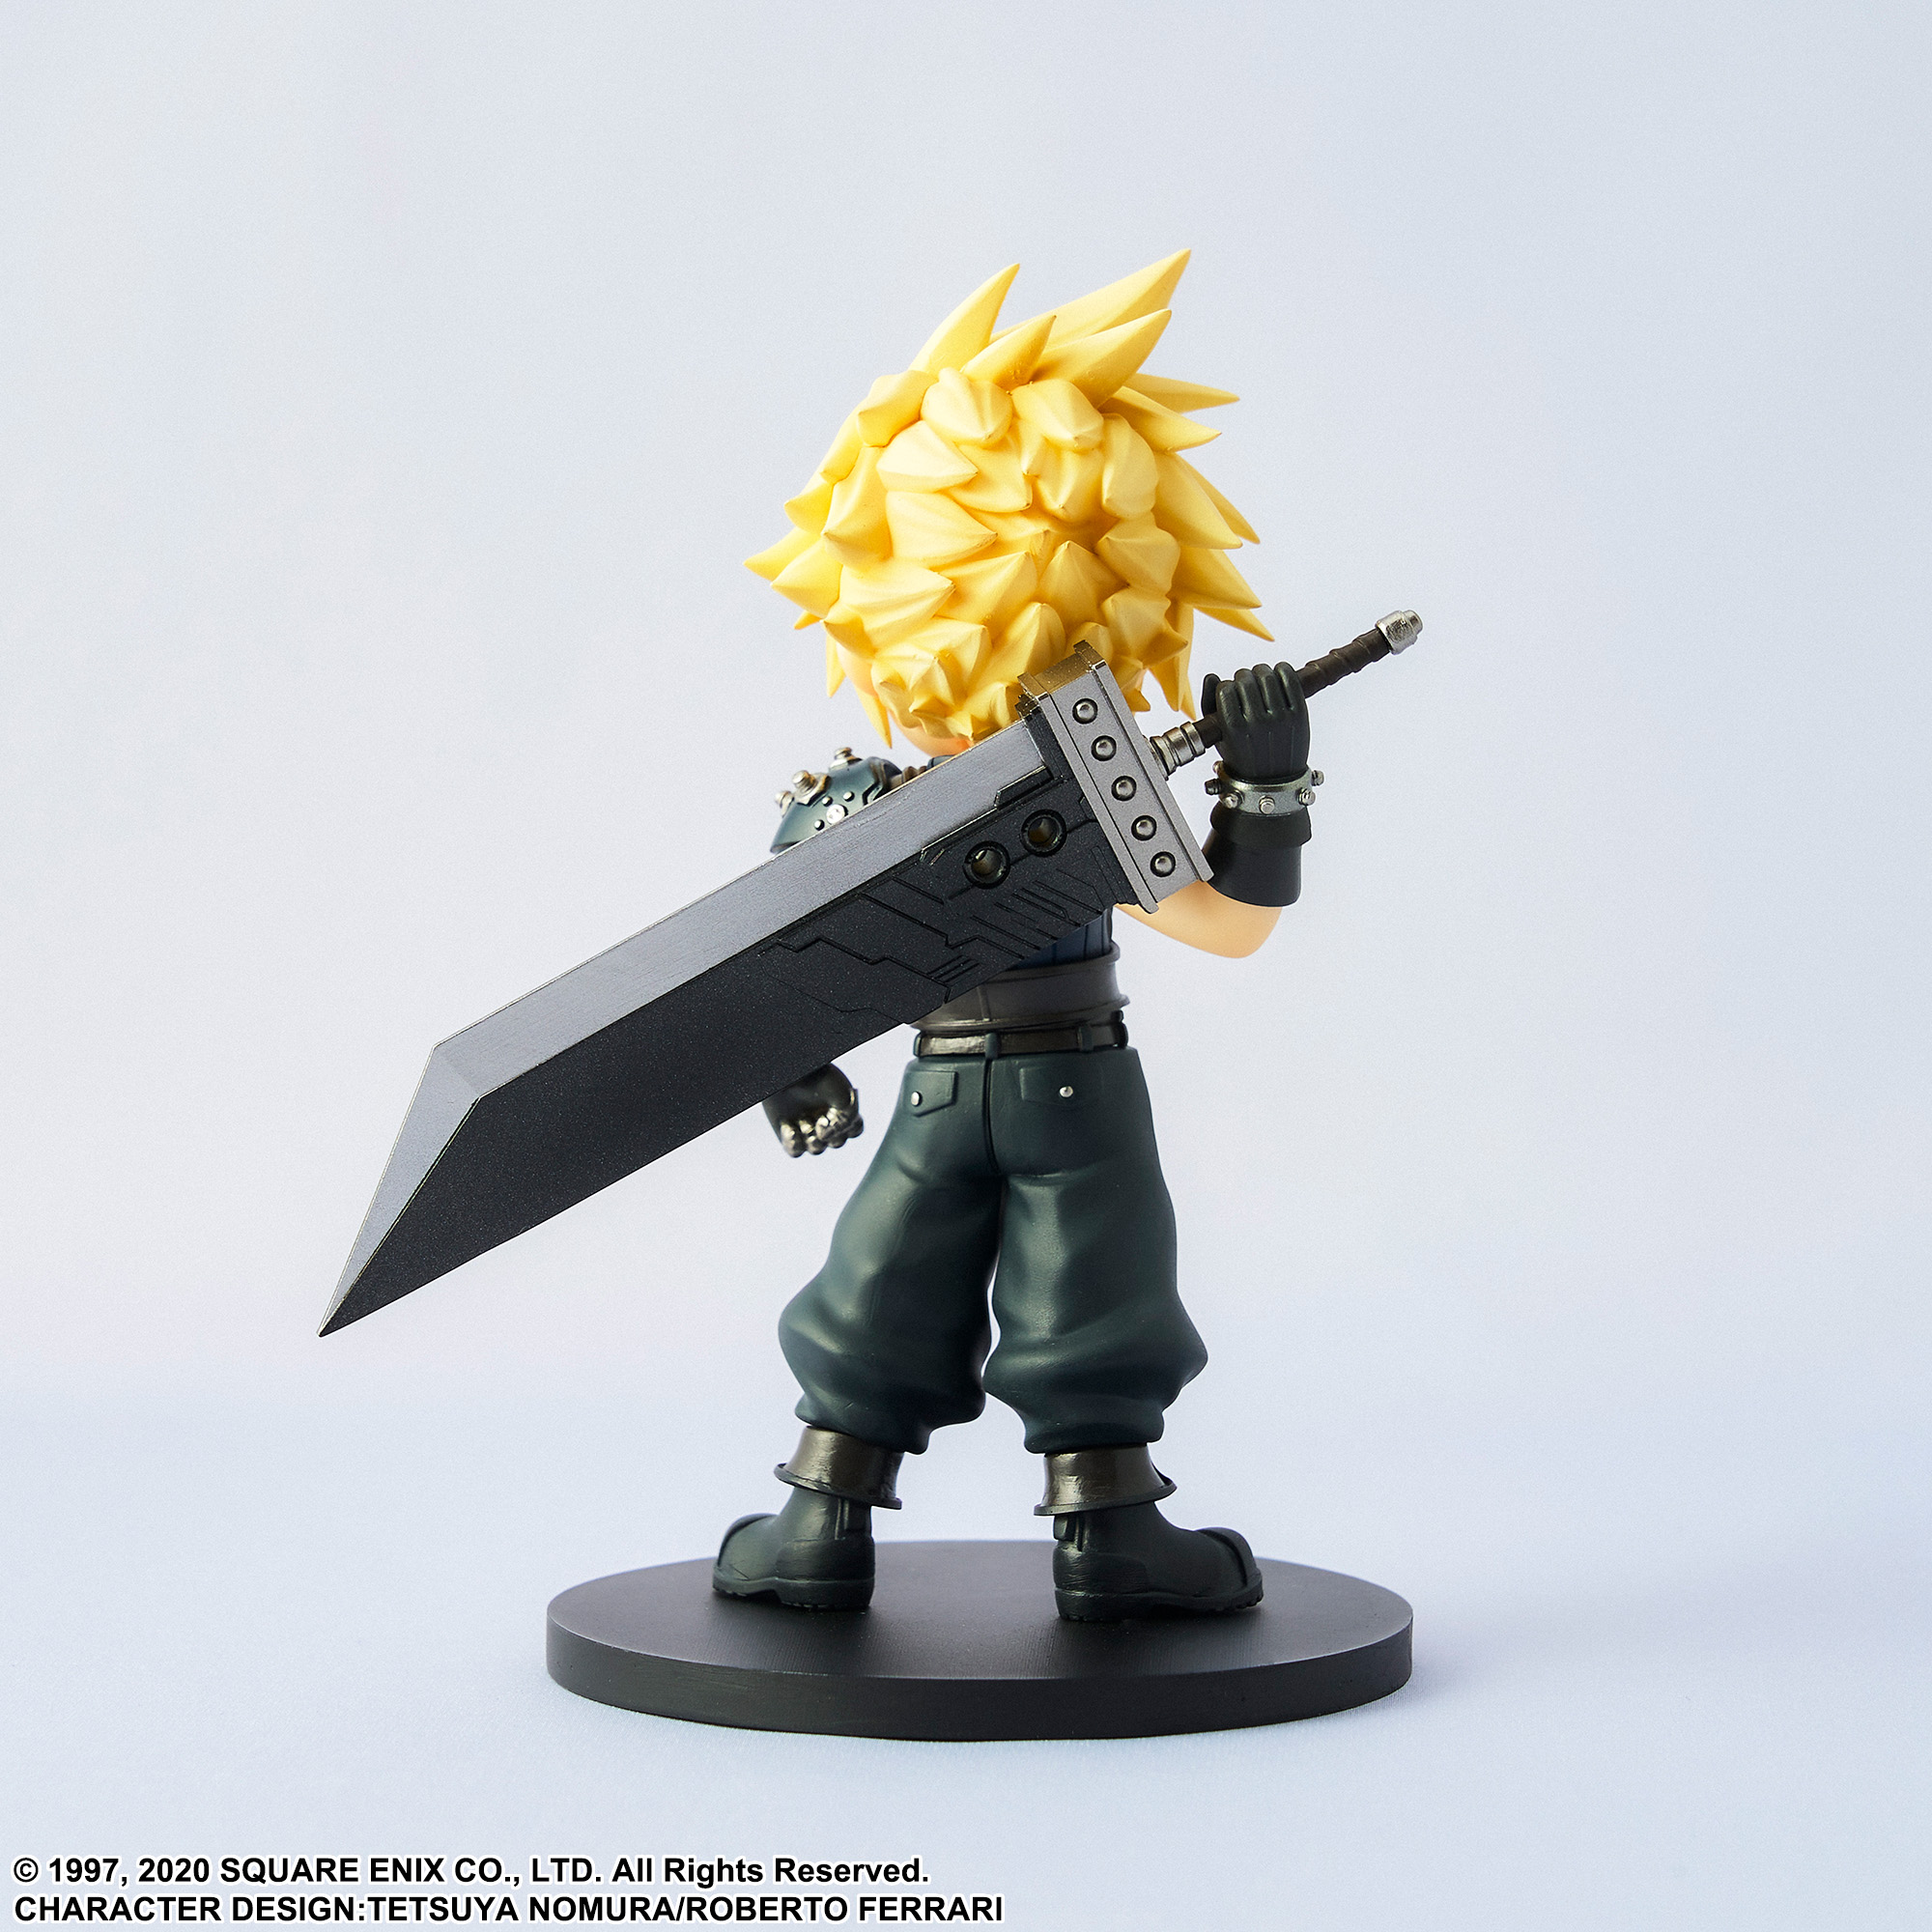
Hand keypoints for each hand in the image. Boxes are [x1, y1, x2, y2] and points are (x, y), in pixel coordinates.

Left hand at [762, 1065, 863, 1157]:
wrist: (790, 1071)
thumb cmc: (819, 1078)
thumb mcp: (843, 1098)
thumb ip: (846, 1122)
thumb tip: (824, 1139)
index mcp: (840, 1110)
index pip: (854, 1130)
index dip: (850, 1127)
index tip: (840, 1111)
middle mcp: (824, 1120)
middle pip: (836, 1143)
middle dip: (831, 1133)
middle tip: (820, 1118)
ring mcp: (806, 1127)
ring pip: (817, 1149)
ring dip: (813, 1138)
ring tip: (804, 1121)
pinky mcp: (787, 1132)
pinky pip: (795, 1152)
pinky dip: (794, 1143)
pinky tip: (790, 1128)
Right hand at [1200, 662, 1309, 782]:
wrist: (1274, 782)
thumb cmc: (1242, 757)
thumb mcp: (1219, 738)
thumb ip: (1209, 705)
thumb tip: (1212, 676)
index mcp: (1234, 728)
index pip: (1225, 688)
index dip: (1226, 687)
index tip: (1230, 693)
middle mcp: (1257, 723)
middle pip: (1245, 678)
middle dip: (1243, 678)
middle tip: (1246, 686)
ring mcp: (1280, 718)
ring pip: (1267, 675)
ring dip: (1262, 672)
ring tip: (1261, 680)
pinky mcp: (1299, 714)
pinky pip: (1290, 679)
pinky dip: (1283, 670)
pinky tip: (1279, 673)